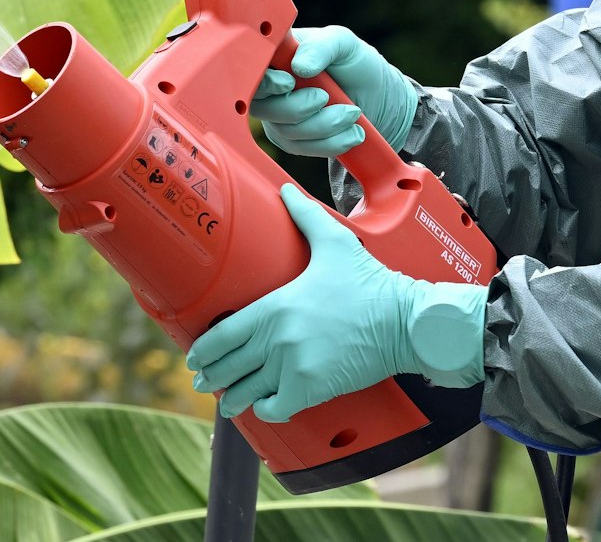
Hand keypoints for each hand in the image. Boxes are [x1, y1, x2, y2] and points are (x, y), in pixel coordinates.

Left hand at [186, 185, 484, 422]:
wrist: (404, 320)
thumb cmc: (369, 282)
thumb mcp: (334, 243)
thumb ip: (304, 216)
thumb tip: (286, 190)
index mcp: (275, 305)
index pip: (221, 335)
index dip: (202, 352)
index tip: (195, 358)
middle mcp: (277, 338)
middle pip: (228, 367)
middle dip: (212, 378)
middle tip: (203, 383)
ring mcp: (293, 367)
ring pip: (247, 392)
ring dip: (234, 400)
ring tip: (229, 403)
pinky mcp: (312, 389)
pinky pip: (276, 408)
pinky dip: (267, 410)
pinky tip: (265, 407)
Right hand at [252, 26, 416, 157]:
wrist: (375, 96)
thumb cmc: (354, 62)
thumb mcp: (343, 43)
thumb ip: (321, 47)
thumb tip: (299, 67)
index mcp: (275, 56)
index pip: (252, 70)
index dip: (264, 82)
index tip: (289, 83)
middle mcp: (270, 87)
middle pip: (262, 107)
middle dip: (298, 108)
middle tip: (327, 98)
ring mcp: (278, 115)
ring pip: (286, 132)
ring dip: (324, 126)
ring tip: (352, 113)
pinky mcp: (291, 139)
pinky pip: (302, 149)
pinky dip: (330, 143)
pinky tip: (351, 132)